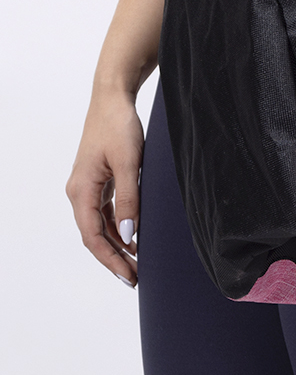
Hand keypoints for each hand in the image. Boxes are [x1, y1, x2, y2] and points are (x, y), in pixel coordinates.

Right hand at [67, 86, 143, 286]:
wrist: (113, 97)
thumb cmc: (119, 125)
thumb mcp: (128, 163)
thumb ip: (129, 200)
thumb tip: (127, 236)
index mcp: (81, 190)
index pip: (92, 237)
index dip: (110, 260)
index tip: (128, 277)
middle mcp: (79, 191)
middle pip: (94, 235)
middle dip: (114, 258)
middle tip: (136, 277)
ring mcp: (88, 185)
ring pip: (100, 225)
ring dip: (117, 244)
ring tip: (137, 262)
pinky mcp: (99, 178)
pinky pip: (105, 211)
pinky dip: (118, 225)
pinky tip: (134, 235)